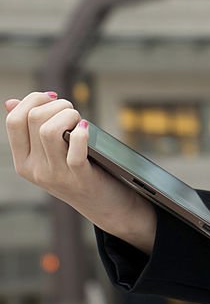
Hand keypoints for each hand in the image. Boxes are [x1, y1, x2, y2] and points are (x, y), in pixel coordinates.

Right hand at [4, 92, 155, 249]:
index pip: (14, 121)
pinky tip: (86, 128)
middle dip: (57, 105)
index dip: (33, 100)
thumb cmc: (78, 171)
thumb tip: (10, 102)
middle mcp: (34, 169)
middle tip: (72, 112)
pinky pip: (75, 151)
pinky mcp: (79, 178)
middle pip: (34, 119)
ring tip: (79, 120)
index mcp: (23, 161)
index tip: (52, 98)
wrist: (104, 205)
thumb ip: (32, 130)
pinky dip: (81, 133)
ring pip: (49, 130)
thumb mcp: (49, 154)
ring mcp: (56, 175)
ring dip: (69, 115)